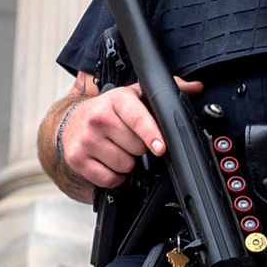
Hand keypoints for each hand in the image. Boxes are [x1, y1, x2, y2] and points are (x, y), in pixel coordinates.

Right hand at [56, 77, 199, 189]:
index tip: (160, 147)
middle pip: (136, 147)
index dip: (151, 134)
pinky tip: (109, 162)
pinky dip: (114, 176)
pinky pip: (109, 179)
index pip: (138, 119)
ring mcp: (86, 140)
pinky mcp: (77, 159)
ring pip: (124, 165)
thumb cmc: (108, 110)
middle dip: (139, 148)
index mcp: (117, 99)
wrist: (70, 121)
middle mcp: (98, 118)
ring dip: (127, 163)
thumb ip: (165, 91)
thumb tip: (195, 87)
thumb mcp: (134, 95)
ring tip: (118, 149)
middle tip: (130, 140)